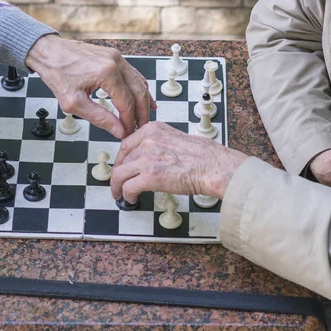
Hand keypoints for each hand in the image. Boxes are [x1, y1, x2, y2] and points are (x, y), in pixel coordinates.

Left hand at [26, 35, 156, 138]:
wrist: (48, 51)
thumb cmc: (57, 74)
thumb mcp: (73, 103)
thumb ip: (99, 118)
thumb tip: (118, 130)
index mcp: (107, 73)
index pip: (127, 104)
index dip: (130, 122)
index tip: (129, 133)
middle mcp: (116, 62)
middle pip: (139, 92)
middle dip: (142, 113)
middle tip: (141, 128)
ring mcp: (116, 57)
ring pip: (139, 82)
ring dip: (143, 101)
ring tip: (143, 117)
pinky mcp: (114, 55)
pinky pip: (132, 74)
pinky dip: (138, 88)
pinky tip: (141, 98)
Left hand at [111, 121, 248, 202]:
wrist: (212, 166)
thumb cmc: (202, 156)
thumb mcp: (174, 138)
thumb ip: (158, 144)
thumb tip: (147, 157)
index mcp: (152, 130)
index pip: (126, 144)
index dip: (121, 160)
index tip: (122, 167)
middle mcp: (147, 142)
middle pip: (121, 160)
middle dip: (119, 174)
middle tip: (119, 183)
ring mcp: (147, 159)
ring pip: (120, 174)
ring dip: (118, 187)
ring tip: (120, 194)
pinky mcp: (149, 177)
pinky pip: (128, 187)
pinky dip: (126, 195)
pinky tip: (131, 199)